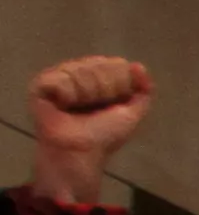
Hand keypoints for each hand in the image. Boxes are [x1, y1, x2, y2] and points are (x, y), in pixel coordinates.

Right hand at [23, 54, 148, 200]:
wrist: (82, 151)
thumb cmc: (104, 136)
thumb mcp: (132, 113)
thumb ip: (143, 91)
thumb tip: (138, 65)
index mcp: (96, 78)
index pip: (112, 63)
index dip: (117, 83)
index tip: (113, 102)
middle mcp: (75, 74)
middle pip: (95, 64)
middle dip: (102, 89)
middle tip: (95, 109)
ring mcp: (56, 79)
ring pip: (79, 69)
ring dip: (86, 93)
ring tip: (78, 110)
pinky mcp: (39, 86)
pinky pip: (59, 78)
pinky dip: (67, 93)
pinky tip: (62, 106)